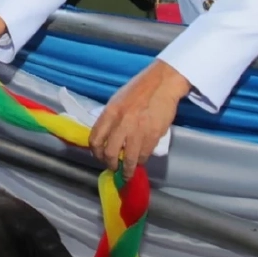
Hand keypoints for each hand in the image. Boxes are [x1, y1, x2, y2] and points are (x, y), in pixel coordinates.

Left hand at [90, 60, 189, 178]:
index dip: (95, 152)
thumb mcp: (117, 100)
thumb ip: (111, 119)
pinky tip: (141, 160)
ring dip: (127, 170)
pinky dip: (142, 160)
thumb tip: (107, 137)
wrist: (162, 83)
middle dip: (111, 164)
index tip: (99, 157)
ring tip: (128, 173)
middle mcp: (121, 123)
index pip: (95, 139)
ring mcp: (138, 131)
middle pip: (109, 153)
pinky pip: (144, 154)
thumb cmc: (139, 89)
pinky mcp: (153, 135)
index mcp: (110, 113)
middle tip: (114, 167)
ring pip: (129, 159)